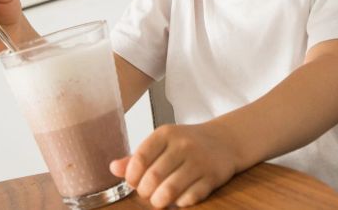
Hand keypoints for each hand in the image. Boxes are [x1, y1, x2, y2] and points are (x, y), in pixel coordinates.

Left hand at [110, 122, 240, 207]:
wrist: (224, 141)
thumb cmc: (186, 144)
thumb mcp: (161, 143)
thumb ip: (137, 157)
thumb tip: (113, 168)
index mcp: (165, 134)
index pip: (140, 158)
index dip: (132, 176)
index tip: (133, 182)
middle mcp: (183, 145)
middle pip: (153, 177)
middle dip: (145, 192)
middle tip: (147, 194)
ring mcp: (199, 161)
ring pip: (171, 189)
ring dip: (160, 201)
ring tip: (159, 200)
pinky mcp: (213, 176)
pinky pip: (190, 197)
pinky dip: (180, 202)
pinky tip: (179, 198)